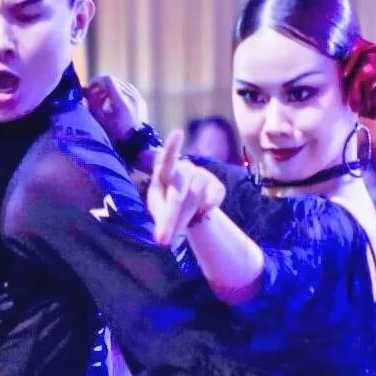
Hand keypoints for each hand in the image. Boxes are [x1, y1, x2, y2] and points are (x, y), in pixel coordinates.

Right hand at [85, 75, 147, 143]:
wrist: (139, 146)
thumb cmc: (118, 136)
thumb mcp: (101, 121)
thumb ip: (92, 104)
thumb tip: (86, 92)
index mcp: (121, 100)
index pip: (107, 79)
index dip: (96, 81)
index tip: (89, 89)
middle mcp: (131, 96)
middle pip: (114, 82)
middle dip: (101, 87)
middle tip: (93, 97)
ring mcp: (138, 98)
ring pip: (121, 86)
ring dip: (110, 91)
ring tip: (103, 102)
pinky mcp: (142, 103)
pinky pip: (129, 91)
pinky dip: (119, 94)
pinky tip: (114, 105)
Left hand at [148, 129, 224, 245]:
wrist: (189, 208)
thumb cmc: (167, 205)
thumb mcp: (159, 210)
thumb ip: (159, 218)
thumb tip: (162, 237)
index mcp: (165, 172)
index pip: (167, 160)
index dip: (173, 148)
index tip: (178, 134)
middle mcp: (185, 169)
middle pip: (178, 193)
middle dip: (170, 219)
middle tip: (163, 242)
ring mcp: (202, 175)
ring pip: (194, 200)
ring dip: (184, 219)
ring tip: (179, 226)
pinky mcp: (217, 186)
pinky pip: (211, 203)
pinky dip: (203, 214)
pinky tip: (198, 214)